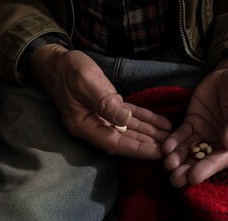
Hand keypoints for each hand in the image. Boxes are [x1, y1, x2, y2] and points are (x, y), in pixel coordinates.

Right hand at [29, 44, 171, 159]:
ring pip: (129, 128)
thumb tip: (126, 121)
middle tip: (170, 148)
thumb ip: (105, 103)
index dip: (137, 149)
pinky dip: (144, 119)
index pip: (115, 143)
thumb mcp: (86, 83)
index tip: (157, 153)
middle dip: (147, 144)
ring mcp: (101, 117)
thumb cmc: (68, 71)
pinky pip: (129, 115)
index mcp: (85, 125)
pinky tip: (160, 123)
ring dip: (149, 132)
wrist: (56, 60)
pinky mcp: (108, 106)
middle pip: (125, 139)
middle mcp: (94, 125)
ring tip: (170, 137)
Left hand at [162, 58, 227, 186]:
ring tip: (167, 164)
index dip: (207, 168)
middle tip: (175, 179)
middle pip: (203, 159)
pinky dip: (173, 142)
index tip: (194, 177)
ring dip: (178, 158)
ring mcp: (204, 132)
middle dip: (188, 170)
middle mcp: (219, 140)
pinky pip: (181, 134)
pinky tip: (165, 147)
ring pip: (190, 149)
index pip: (221, 158)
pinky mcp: (192, 122)